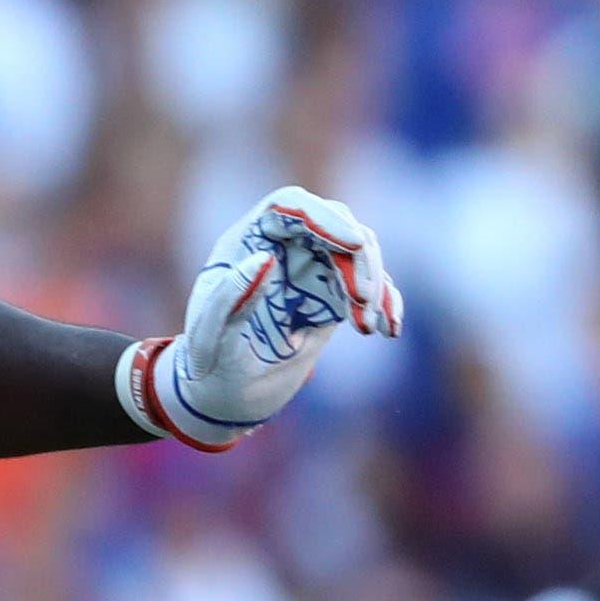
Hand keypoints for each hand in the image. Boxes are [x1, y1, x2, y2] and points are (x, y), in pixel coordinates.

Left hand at [122, 187, 402, 451]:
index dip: (323, 216)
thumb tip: (265, 258)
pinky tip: (390, 329)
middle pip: (335, 222)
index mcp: (247, 242)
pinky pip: (368, 286)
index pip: (290, 206)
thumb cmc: (209, 364)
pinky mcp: (332, 294)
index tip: (352, 243)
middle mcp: (282, 246)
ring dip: (375, 283)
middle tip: (364, 298)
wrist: (224, 394)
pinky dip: (385, 302)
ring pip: (359, 252)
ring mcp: (310, 267)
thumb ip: (229, 299)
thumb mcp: (211, 339)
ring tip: (370, 325)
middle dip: (359, 254)